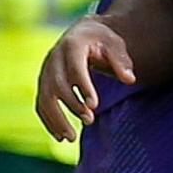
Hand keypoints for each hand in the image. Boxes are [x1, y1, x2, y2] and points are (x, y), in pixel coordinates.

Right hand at [37, 18, 136, 141]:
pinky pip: (41, 105)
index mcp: (72, 46)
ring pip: (45, 98)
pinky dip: (48, 121)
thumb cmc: (101, 40)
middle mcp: (54, 59)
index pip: (75, 69)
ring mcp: (45, 72)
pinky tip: (60, 136)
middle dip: (72, 105)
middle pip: (57, 85)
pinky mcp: (43, 84)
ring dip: (56, 119)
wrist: (80, 34)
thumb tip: (130, 79)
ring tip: (70, 138)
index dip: (83, 87)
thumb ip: (122, 61)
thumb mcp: (115, 44)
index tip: (94, 105)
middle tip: (90, 120)